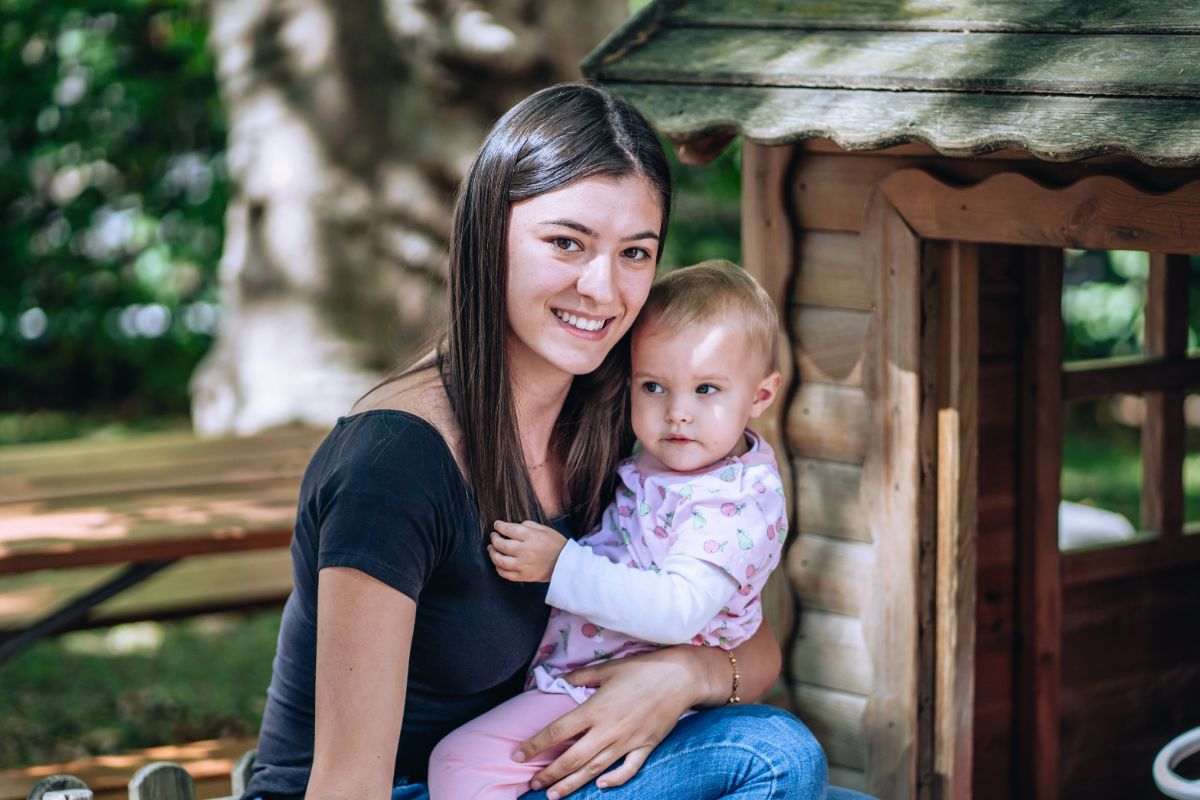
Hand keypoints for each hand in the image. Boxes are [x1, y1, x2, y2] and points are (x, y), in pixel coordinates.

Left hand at [488, 520, 566, 581]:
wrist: (565, 564)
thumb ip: (528, 525)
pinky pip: (505, 574)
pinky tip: (498, 562)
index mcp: (531, 537)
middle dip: (494, 538)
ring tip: (491, 548)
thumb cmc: (556, 544)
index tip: (496, 525)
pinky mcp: (524, 576)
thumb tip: (512, 526)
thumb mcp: (545, 529)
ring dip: (492, 553)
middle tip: (493, 536)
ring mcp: (523, 565)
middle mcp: (525, 551)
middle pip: (501, 545)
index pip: (509, 529)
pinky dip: (498, 567)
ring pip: (500, 560)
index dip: (499, 526)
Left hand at [513, 646, 710, 798]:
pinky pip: (628, 769)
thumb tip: (559, 678)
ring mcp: (627, 741)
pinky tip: (600, 787)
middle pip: (572, 758)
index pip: (558, 731)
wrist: (680, 677)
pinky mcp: (646, 746)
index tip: (518, 755)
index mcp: (596, 708)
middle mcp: (608, 729)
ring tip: (553, 795)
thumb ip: (581, 676)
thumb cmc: (642, 669)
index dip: (536, 745)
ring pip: (594, 769)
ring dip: (572, 784)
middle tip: (532, 784)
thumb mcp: (608, 668)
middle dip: (549, 773)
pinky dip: (615, 780)